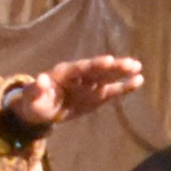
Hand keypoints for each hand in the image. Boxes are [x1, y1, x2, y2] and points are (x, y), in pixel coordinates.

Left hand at [4, 57, 146, 130]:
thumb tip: (39, 79)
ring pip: (107, 76)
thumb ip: (36, 90)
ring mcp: (90, 84)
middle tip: (130, 63)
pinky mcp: (97, 95)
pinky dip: (124, 86)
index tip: (108, 60)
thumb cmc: (34, 103)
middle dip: (113, 66)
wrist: (41, 110)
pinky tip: (138, 80)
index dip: (94, 64)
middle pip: (97, 69)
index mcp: (64, 73)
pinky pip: (112, 90)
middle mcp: (79, 75)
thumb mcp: (32, 99)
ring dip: (121, 71)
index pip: (81, 68)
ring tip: (137, 67)